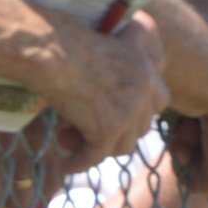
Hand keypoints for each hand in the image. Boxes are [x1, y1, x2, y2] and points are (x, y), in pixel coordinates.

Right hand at [29, 16, 169, 172]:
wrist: (48, 47)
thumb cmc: (63, 42)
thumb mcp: (101, 51)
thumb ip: (114, 73)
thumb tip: (109, 99)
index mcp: (145, 68)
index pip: (159, 101)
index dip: (141, 113)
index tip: (119, 117)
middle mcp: (144, 90)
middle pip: (142, 127)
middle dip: (120, 134)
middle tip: (91, 135)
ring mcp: (128, 111)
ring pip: (123, 146)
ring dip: (100, 150)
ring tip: (76, 146)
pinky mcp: (108, 128)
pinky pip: (95, 156)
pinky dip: (79, 163)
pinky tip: (65, 165)